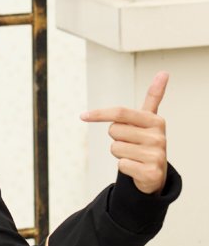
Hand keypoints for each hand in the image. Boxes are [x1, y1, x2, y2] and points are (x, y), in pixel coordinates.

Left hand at [80, 72, 168, 195]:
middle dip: (116, 138)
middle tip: (131, 144)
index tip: (83, 116)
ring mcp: (156, 155)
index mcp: (155, 120)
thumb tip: (163, 72)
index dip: (100, 114)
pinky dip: (125, 167)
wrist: (156, 173)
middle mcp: (158, 137)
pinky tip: (136, 167)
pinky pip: (121, 165)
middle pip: (114, 131)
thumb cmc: (147, 142)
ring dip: (120, 154)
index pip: (120, 113)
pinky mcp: (151, 172)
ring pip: (115, 148)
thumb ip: (154, 97)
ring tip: (134, 155)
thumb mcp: (149, 120)